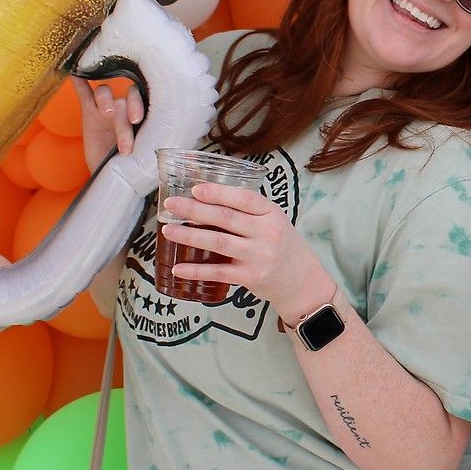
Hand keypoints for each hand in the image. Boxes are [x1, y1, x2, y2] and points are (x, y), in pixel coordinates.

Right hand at [72, 77, 144, 168]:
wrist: (112, 173)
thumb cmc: (132, 164)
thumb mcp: (141, 155)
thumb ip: (146, 143)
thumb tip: (159, 146)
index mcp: (140, 115)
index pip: (139, 100)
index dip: (136, 105)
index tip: (136, 121)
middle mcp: (124, 108)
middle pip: (122, 100)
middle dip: (122, 117)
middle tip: (122, 135)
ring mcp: (105, 109)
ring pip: (104, 93)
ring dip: (106, 102)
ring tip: (107, 115)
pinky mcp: (89, 113)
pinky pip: (84, 93)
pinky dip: (80, 84)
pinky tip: (76, 75)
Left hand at [161, 183, 329, 318]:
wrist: (303, 282)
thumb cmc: (282, 246)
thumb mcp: (274, 221)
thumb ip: (248, 212)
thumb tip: (204, 199)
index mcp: (272, 213)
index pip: (245, 198)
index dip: (218, 192)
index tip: (195, 188)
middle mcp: (267, 233)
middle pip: (226, 218)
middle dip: (194, 210)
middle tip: (170, 205)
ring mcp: (259, 256)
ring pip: (218, 243)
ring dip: (189, 236)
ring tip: (167, 231)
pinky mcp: (251, 277)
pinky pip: (218, 273)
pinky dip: (196, 270)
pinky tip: (178, 268)